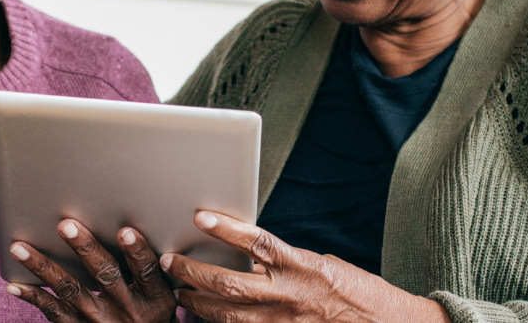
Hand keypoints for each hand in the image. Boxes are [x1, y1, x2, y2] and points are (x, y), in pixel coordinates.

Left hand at [6, 220, 176, 322]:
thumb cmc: (152, 317)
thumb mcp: (162, 298)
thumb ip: (148, 270)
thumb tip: (128, 229)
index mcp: (153, 300)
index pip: (146, 272)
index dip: (136, 252)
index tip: (125, 232)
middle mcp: (127, 312)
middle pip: (105, 276)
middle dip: (85, 249)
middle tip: (65, 226)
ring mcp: (99, 322)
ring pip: (70, 291)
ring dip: (43, 267)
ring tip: (20, 248)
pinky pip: (53, 313)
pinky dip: (34, 297)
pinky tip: (15, 285)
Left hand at [161, 211, 450, 322]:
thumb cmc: (358, 293)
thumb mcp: (322, 265)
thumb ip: (285, 262)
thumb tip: (248, 254)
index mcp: (303, 267)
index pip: (258, 243)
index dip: (227, 229)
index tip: (200, 216)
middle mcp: (292, 296)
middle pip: (230, 284)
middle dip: (193, 272)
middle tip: (170, 261)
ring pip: (228, 316)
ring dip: (197, 305)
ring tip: (178, 293)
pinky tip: (200, 321)